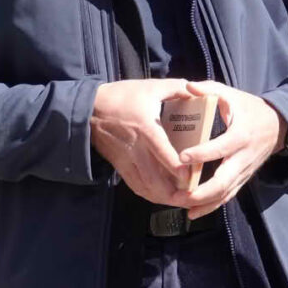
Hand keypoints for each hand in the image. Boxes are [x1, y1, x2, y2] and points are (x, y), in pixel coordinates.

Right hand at [91, 79, 191, 205]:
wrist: (89, 109)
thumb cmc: (121, 96)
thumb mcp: (151, 87)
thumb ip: (177, 88)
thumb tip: (199, 90)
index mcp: (146, 129)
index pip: (163, 154)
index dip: (178, 169)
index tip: (192, 176)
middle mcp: (136, 149)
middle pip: (155, 180)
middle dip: (175, 192)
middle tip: (193, 196)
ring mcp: (126, 160)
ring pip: (146, 187)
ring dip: (164, 197)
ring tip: (182, 201)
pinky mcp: (120, 166)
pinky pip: (136, 186)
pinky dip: (151, 195)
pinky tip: (163, 197)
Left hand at [166, 81, 287, 219]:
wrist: (277, 126)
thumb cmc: (248, 108)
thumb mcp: (231, 94)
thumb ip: (210, 89)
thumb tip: (188, 87)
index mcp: (240, 135)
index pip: (221, 148)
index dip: (202, 154)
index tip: (181, 157)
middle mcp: (244, 157)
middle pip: (224, 180)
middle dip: (202, 190)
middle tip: (179, 193)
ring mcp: (244, 170)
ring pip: (226, 192)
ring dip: (204, 202)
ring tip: (182, 204)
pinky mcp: (243, 178)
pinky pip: (228, 196)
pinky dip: (211, 207)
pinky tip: (193, 213)